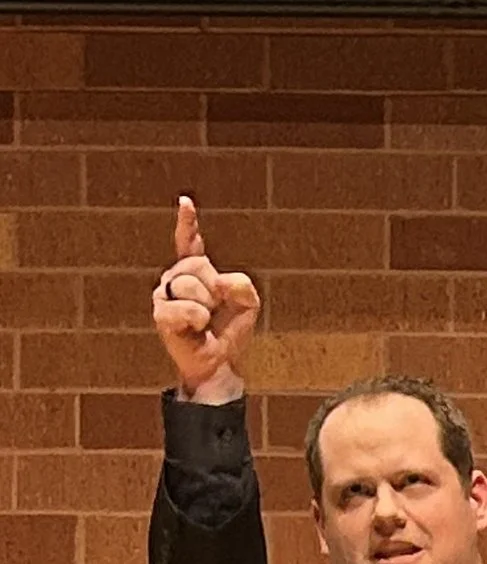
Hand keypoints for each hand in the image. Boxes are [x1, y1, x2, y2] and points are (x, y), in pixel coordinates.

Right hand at [153, 196, 258, 402]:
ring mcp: (164, 294)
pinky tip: (196, 328)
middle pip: (197, 265)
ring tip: (204, 320)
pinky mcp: (161, 314)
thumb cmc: (229, 330)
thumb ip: (241, 284)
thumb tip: (218, 283)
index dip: (187, 222)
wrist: (220, 361)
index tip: (186, 202)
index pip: (189, 242)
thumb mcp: (248, 304)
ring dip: (206, 306)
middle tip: (214, 309)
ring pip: (190, 285)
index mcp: (196, 270)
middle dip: (214, 288)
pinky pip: (186, 308)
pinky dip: (198, 319)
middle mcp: (175, 277)